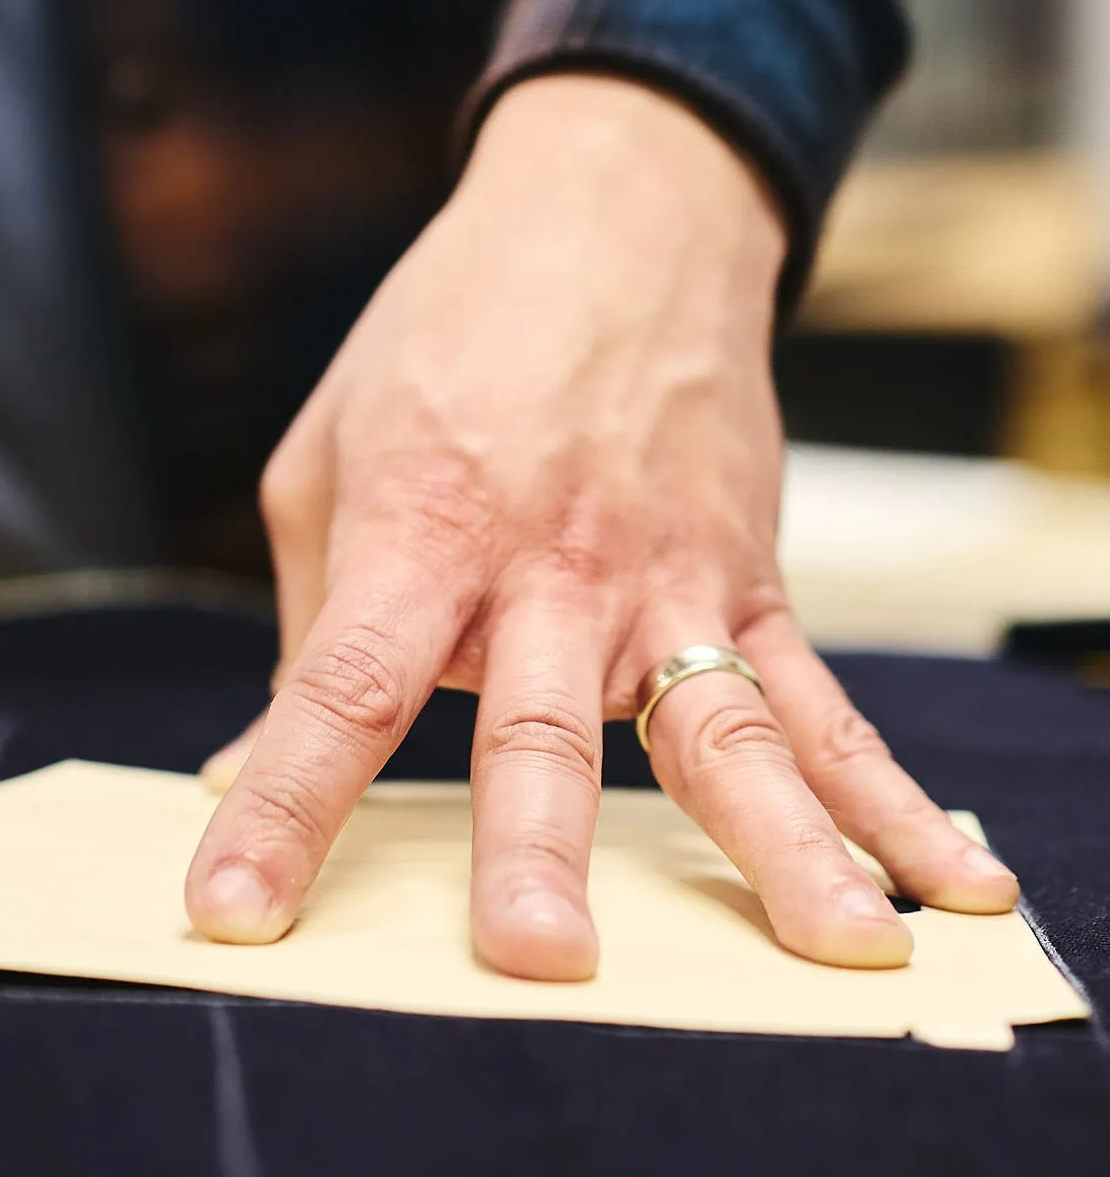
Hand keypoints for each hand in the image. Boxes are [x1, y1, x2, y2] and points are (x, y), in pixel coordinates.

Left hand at [186, 75, 1016, 975]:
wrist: (610, 219)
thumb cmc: (447, 338)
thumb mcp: (330, 453)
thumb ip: (307, 626)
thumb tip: (250, 767)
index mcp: (419, 531)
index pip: (337, 689)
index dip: (282, 806)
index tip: (234, 911)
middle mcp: (547, 568)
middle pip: (538, 727)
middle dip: (534, 848)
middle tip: (536, 957)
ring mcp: (664, 579)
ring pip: (720, 731)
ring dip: (776, 848)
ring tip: (832, 946)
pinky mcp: (748, 581)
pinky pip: (823, 707)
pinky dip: (885, 799)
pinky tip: (943, 880)